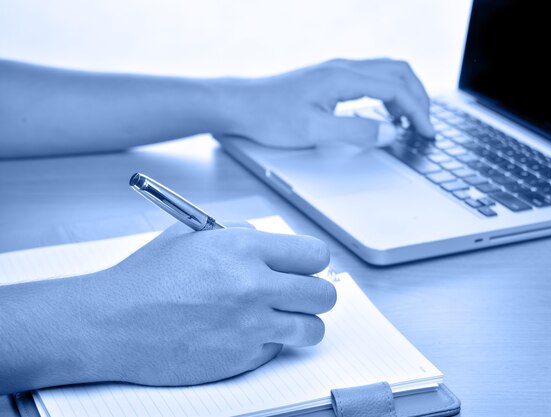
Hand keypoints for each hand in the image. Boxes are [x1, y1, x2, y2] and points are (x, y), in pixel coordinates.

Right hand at [87, 224, 335, 385]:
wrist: (112, 323)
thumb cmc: (147, 278)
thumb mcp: (192, 235)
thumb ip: (240, 233)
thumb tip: (273, 243)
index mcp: (244, 248)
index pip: (315, 255)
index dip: (312, 262)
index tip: (304, 268)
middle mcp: (254, 286)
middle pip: (323, 294)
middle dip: (314, 294)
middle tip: (297, 295)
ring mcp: (251, 326)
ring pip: (313, 328)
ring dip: (302, 324)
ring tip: (281, 319)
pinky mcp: (242, 358)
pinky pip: (278, 350)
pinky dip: (268, 344)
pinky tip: (243, 335)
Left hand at [220, 58, 434, 147]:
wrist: (241, 104)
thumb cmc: (270, 117)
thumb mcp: (314, 131)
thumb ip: (356, 131)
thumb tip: (390, 132)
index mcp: (343, 77)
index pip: (396, 88)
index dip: (418, 111)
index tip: (427, 133)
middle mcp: (343, 67)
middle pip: (399, 72)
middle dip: (420, 98)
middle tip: (426, 126)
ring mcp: (337, 70)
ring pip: (387, 72)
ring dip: (405, 93)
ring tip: (411, 121)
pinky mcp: (330, 78)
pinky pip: (371, 78)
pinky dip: (388, 93)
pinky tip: (385, 113)